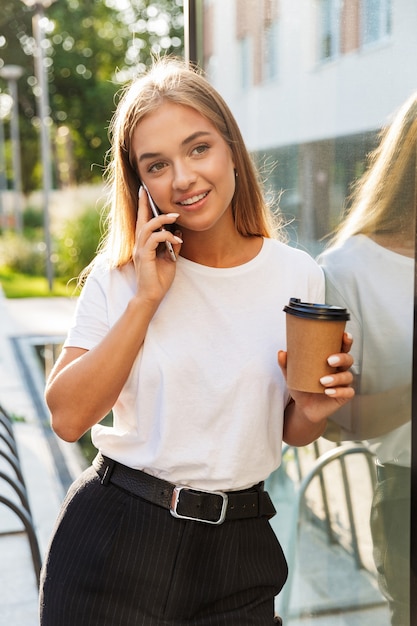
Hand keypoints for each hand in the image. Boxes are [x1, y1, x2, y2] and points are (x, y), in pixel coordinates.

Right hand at [132, 186, 182, 302]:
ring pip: (148, 226)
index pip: (143, 222)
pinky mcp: (144, 256)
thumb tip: (178, 231)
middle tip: (147, 190)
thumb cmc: (159, 279)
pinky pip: (154, 239)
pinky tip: (178, 240)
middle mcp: (139, 244)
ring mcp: (140, 250)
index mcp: (144, 244)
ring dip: (162, 220)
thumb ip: (173, 245)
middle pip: (140, 219)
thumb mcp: (170, 259)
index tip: (145, 192)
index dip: (144, 207)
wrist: (152, 296)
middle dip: (144, 204)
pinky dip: (167, 236)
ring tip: (176, 217)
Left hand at [278, 332, 354, 424]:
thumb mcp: (292, 375)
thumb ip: (286, 364)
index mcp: (331, 359)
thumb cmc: (302, 386)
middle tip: (329, 360)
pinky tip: (328, 392)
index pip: (342, 347)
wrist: (303, 407)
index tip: (344, 336)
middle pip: (348, 359)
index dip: (346, 341)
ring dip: (337, 378)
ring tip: (323, 381)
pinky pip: (347, 392)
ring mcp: (343, 383)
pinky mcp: (343, 396)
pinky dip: (339, 391)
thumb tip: (281, 353)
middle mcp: (339, 369)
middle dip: (342, 358)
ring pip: (348, 376)